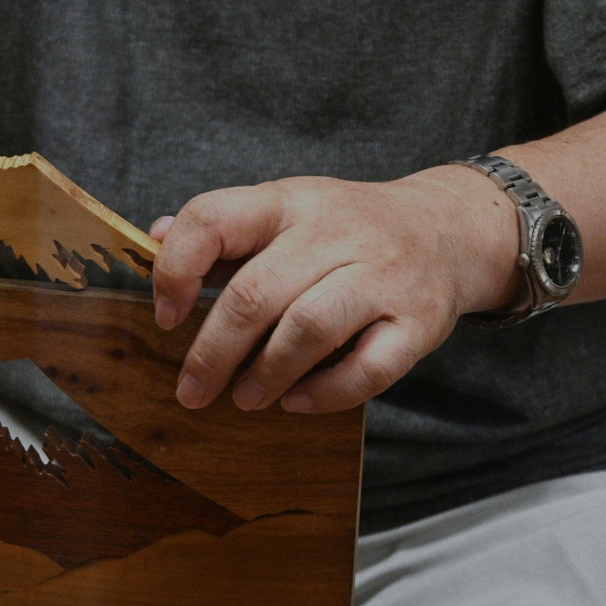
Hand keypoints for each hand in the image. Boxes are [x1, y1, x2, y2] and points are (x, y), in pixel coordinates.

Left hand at [149, 168, 520, 412]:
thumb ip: (222, 230)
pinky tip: (296, 402)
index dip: (177, 269)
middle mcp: (336, 232)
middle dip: (212, 352)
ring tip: (244, 398)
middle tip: (192, 391)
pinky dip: (326, 393)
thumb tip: (155, 236)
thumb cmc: (347, 230)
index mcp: (289, 203)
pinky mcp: (419, 322)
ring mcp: (382, 276)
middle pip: (256, 293)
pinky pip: (369, 368)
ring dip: (266, 374)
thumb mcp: (285, 211)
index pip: (214, 218)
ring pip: (309, 328)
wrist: (451, 229)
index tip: (166, 316)